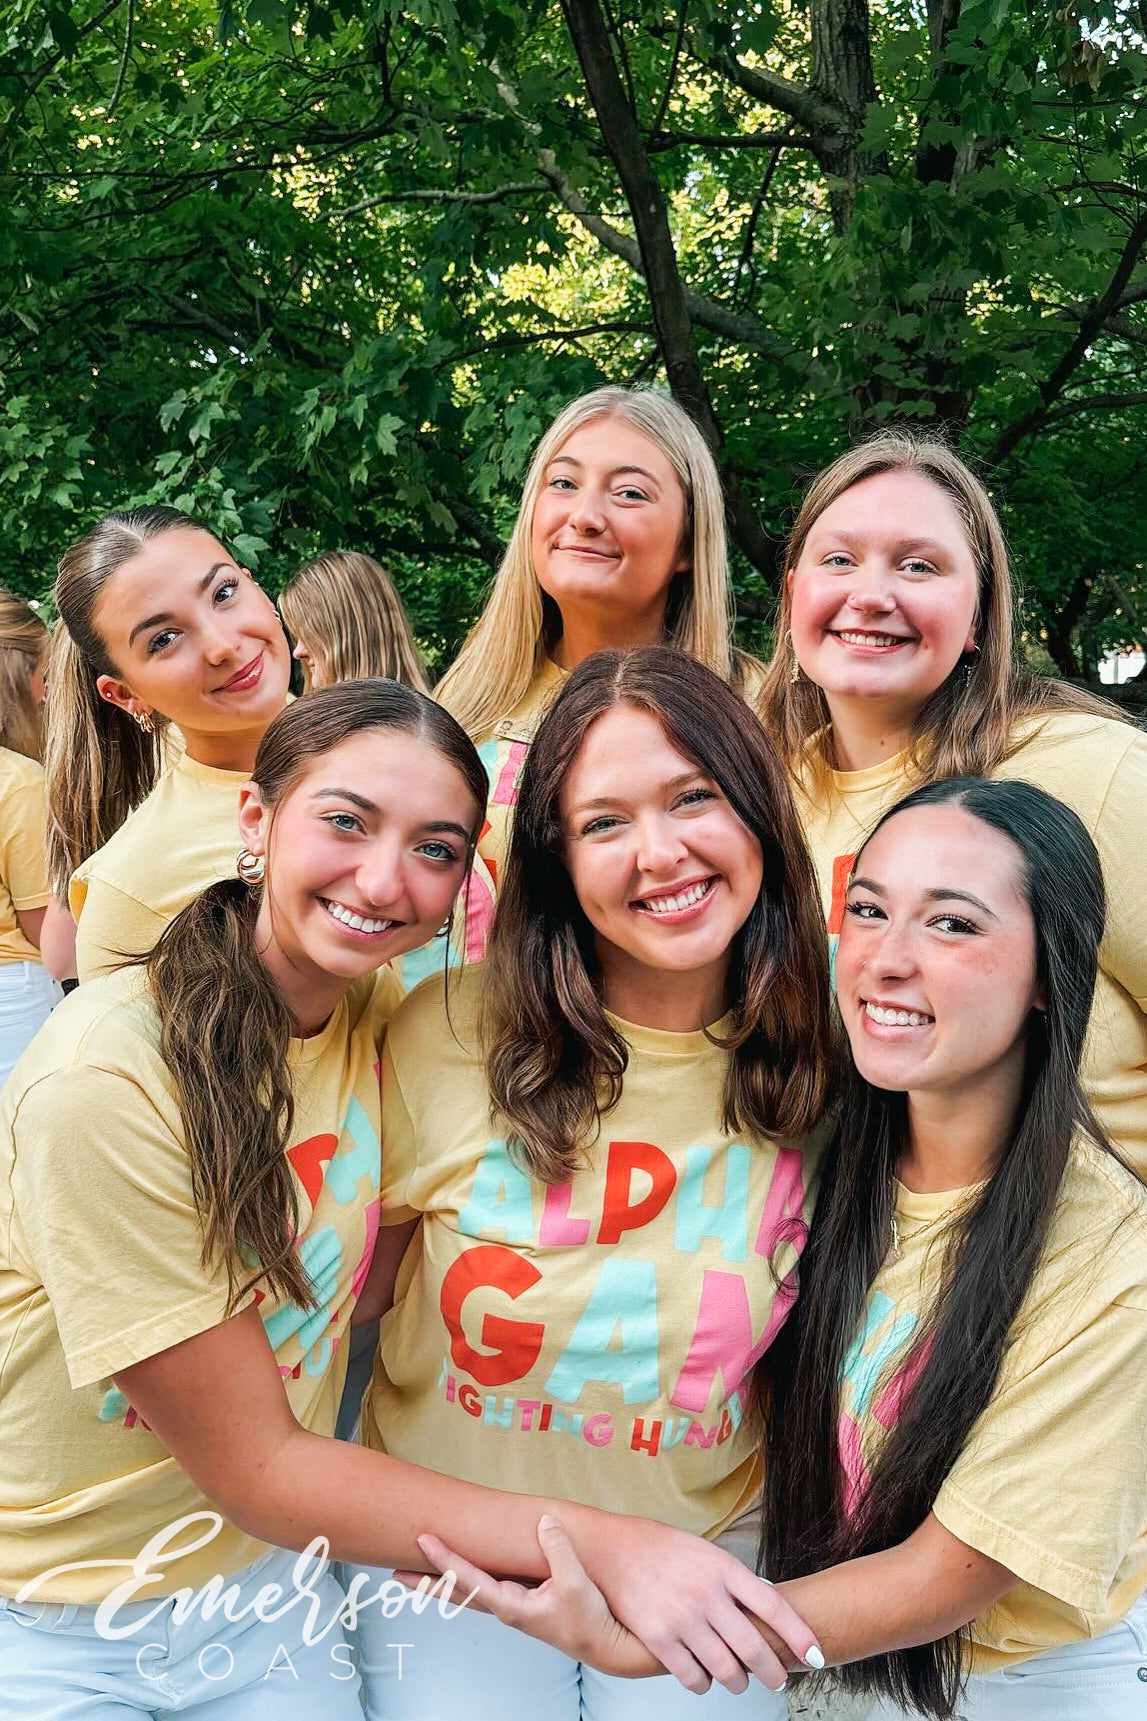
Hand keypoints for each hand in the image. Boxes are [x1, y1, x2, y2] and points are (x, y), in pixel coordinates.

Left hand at [396, 1516, 659, 1677]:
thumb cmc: (588, 1618)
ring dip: (443, 1581)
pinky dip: (467, 1579)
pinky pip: (487, 1588)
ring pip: (469, 1592)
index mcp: (511, 1605)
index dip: (445, 1559)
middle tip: (395, 1572)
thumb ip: (558, 1550)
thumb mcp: (576, 1582)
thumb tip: (543, 1521)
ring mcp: (513, 1607)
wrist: (604, 1644)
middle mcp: (505, 1608)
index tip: (423, 1540)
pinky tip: (465, 1569)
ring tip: (420, 1571)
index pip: (468, 1579)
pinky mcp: (524, 1603)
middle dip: (426, 1582)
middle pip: (456, 1593)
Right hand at [589, 1514, 822, 1694]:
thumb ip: (734, 1579)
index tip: (817, 1655)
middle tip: (779, 1680)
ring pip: (726, 1670)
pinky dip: (703, 1684)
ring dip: (738, 1683)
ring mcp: (683, 1618)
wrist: (611, 1549)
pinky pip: (692, 1677)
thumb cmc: (660, 1548)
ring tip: (740, 1682)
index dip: (799, 1635)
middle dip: (773, 1672)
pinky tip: (704, 1679)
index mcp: (723, 1568)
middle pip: (754, 1647)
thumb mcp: (705, 1552)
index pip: (774, 1607)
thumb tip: (767, 1603)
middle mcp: (707, 1594)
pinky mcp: (659, 1639)